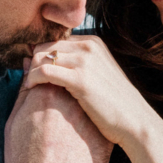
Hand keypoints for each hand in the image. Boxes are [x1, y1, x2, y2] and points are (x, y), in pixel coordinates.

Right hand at [3, 78, 112, 162]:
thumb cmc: (22, 160)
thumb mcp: (14, 122)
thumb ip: (24, 92)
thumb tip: (28, 68)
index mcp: (48, 95)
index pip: (54, 70)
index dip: (50, 76)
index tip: (47, 86)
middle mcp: (72, 104)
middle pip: (74, 85)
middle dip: (68, 91)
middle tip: (59, 109)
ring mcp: (90, 122)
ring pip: (89, 106)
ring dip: (82, 109)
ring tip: (68, 128)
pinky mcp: (104, 140)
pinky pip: (99, 126)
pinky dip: (92, 130)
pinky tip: (80, 143)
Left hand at [22, 36, 155, 147]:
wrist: (135, 121)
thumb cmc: (115, 104)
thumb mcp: (98, 75)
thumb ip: (76, 64)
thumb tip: (45, 59)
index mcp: (94, 42)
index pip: (55, 41)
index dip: (41, 55)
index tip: (33, 70)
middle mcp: (89, 46)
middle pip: (46, 46)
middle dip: (33, 61)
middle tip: (27, 78)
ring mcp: (85, 61)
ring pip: (41, 57)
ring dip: (31, 71)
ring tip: (29, 85)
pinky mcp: (80, 79)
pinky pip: (44, 72)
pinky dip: (33, 79)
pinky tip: (31, 89)